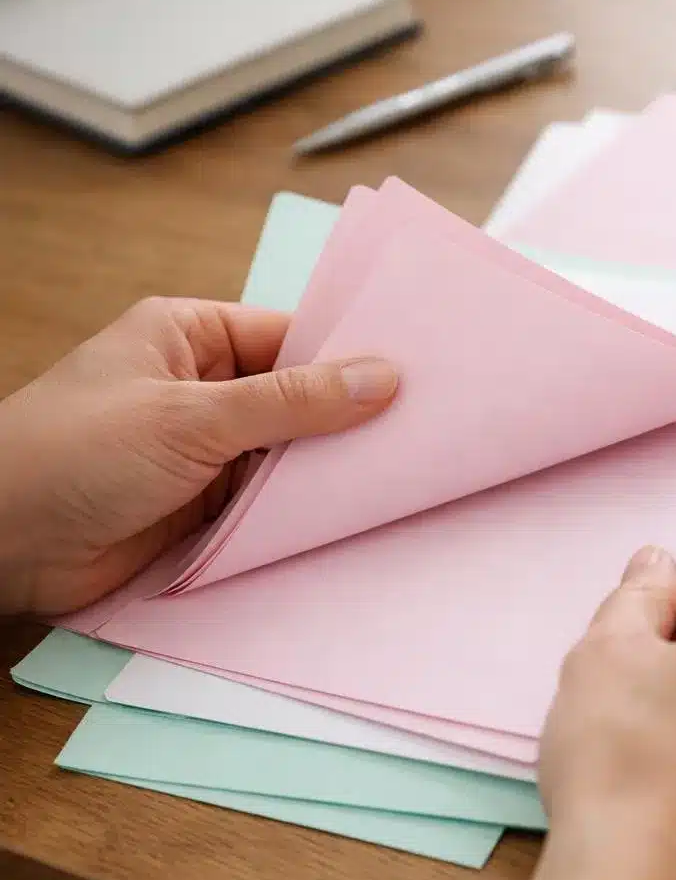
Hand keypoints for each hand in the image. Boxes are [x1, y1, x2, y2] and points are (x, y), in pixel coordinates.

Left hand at [0, 297, 396, 614]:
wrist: (1, 543)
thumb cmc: (72, 454)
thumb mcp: (191, 417)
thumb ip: (292, 401)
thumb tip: (382, 377)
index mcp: (189, 336)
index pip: (290, 336)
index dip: (351, 354)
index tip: (420, 373)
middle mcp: (201, 387)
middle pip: (299, 395)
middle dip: (351, 414)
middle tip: (430, 425)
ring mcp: (205, 449)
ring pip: (290, 452)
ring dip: (331, 467)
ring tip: (410, 469)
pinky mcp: (206, 505)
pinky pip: (272, 501)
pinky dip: (307, 508)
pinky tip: (358, 510)